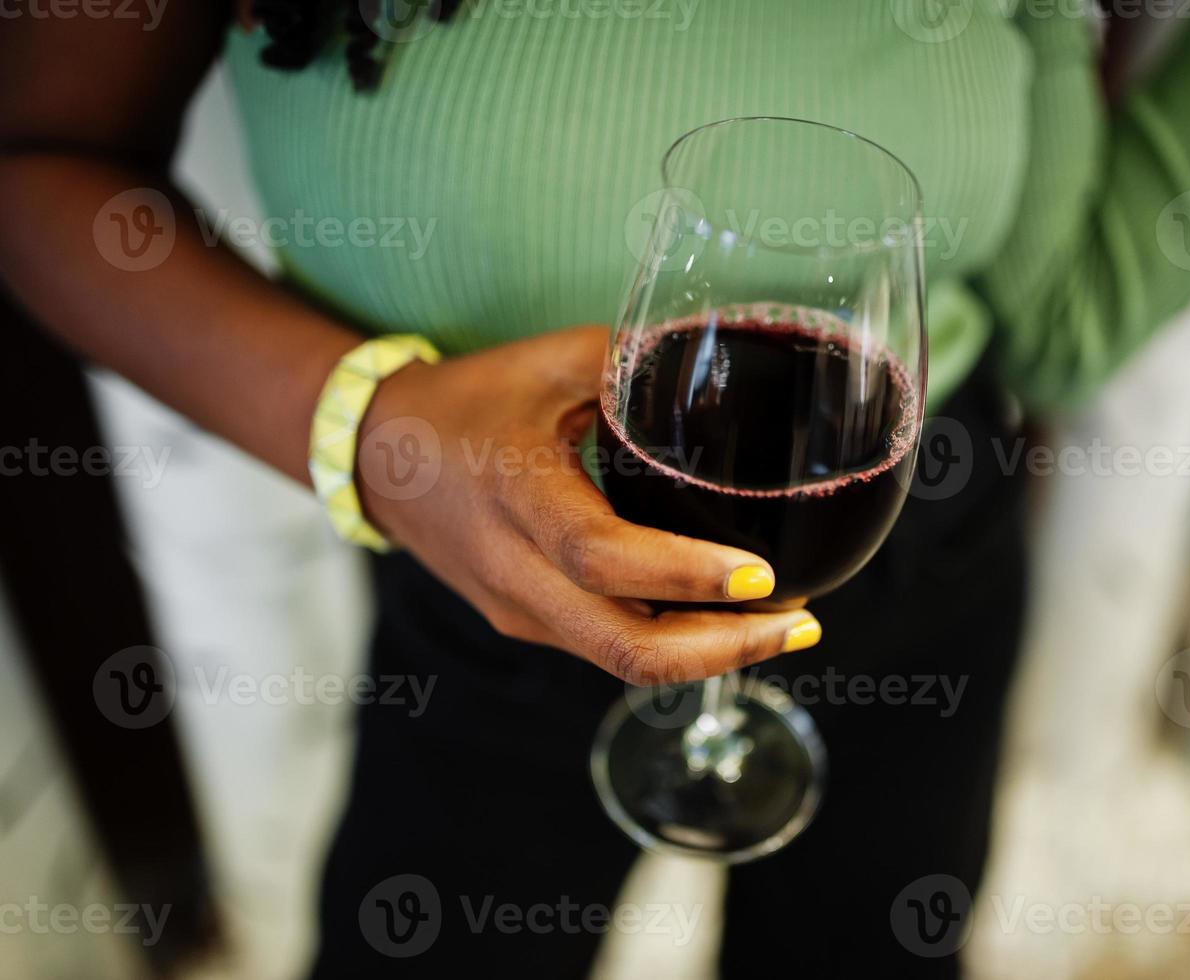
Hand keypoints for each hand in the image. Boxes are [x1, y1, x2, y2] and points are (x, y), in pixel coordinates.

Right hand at [354, 325, 821, 683]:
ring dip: (708, 655)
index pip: (603, 557)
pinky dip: (672, 643)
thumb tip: (729, 359)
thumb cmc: (469, 399)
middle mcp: (513, 570)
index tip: (763, 575)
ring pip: (620, 659)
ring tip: (784, 626)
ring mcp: (517, 607)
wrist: (378, 456)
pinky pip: (606, 646)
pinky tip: (724, 620)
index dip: (686, 574)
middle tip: (803, 625)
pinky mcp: (525, 621)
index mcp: (516, 495)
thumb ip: (636, 363)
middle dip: (724, 649)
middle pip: (624, 646)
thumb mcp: (551, 361)